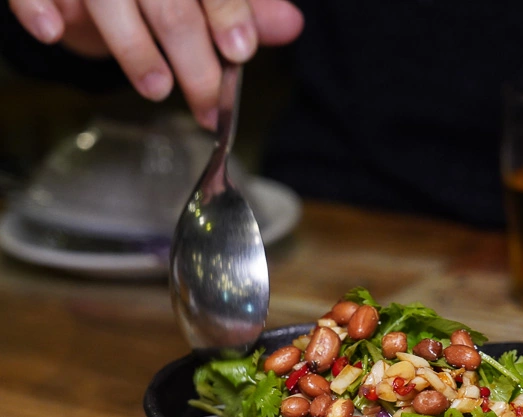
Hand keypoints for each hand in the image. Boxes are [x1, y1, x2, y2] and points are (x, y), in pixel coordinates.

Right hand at [9, 0, 303, 127]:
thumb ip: (244, 5)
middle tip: (208, 107)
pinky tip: (54, 33)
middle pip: (171, 5)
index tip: (240, 51)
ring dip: (135, 51)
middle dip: (193, 61)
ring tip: (158, 89)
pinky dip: (38, 8)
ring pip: (111, 1)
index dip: (228, 13)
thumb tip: (291, 25)